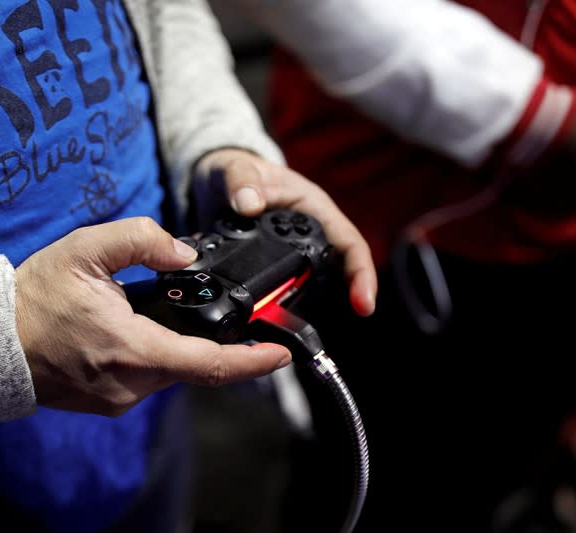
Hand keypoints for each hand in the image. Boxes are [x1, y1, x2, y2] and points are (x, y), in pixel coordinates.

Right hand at [15, 217, 290, 415]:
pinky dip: (156, 353)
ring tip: (156, 311)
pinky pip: (148, 377)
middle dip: (211, 338)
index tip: (281, 354)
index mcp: (133, 349)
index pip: (210, 364)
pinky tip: (138, 328)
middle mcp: (131, 384)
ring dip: (178, 343)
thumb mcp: (85, 250)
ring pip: (172, 370)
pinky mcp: (109, 401)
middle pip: (195, 364)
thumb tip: (183, 252)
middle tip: (214, 309)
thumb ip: (141, 240)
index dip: (252, 361)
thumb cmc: (34, 298)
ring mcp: (119, 398)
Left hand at [192, 148, 376, 316]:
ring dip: (311, 308)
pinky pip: (284, 292)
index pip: (349, 243)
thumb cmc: (234, 168)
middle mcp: (309, 234)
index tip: (363, 303)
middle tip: (340, 324)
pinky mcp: (272, 268)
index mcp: (313, 209)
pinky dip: (281, 309)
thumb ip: (240, 181)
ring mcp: (292, 254)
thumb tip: (249, 204)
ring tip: (302, 330)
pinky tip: (270, 324)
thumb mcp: (234, 167)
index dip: (361, 273)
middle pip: (338, 272)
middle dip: (345, 299)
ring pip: (314, 287)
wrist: (212, 181)